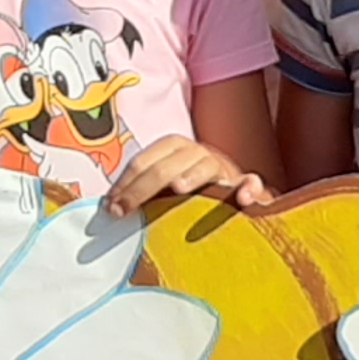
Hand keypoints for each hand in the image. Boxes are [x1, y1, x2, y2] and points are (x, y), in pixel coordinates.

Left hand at [105, 137, 270, 218]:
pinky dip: (248, 188)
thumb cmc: (189, 189)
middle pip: (167, 165)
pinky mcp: (244, 184)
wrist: (232, 191)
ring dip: (193, 175)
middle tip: (124, 210)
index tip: (111, 207)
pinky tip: (242, 199)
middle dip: (143, 187)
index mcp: (172, 148)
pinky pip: (250, 182)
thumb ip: (141, 191)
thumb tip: (109, 206)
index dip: (125, 184)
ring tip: (178, 188)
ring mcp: (222, 167)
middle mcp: (195, 153)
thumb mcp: (164, 185)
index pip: (144, 162)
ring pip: (206, 166)